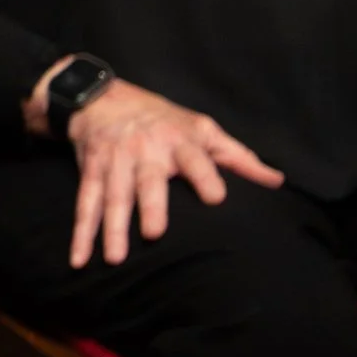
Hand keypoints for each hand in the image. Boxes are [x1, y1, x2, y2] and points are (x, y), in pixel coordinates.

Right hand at [32, 70, 285, 267]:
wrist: (100, 98)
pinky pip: (84, 204)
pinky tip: (79, 258)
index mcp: (178, 140)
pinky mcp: (91, 172)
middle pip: (147, 181)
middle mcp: (145, 151)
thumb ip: (237, 157)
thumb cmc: (162, 119)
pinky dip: (80, 232)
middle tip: (154, 233)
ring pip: (112, 197)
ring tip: (115, 258)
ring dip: (112, 228)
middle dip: (149, 206)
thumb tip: (277, 181)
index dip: (205, 175)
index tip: (216, 197)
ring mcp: (114, 162)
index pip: (194, 157)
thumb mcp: (201, 128)